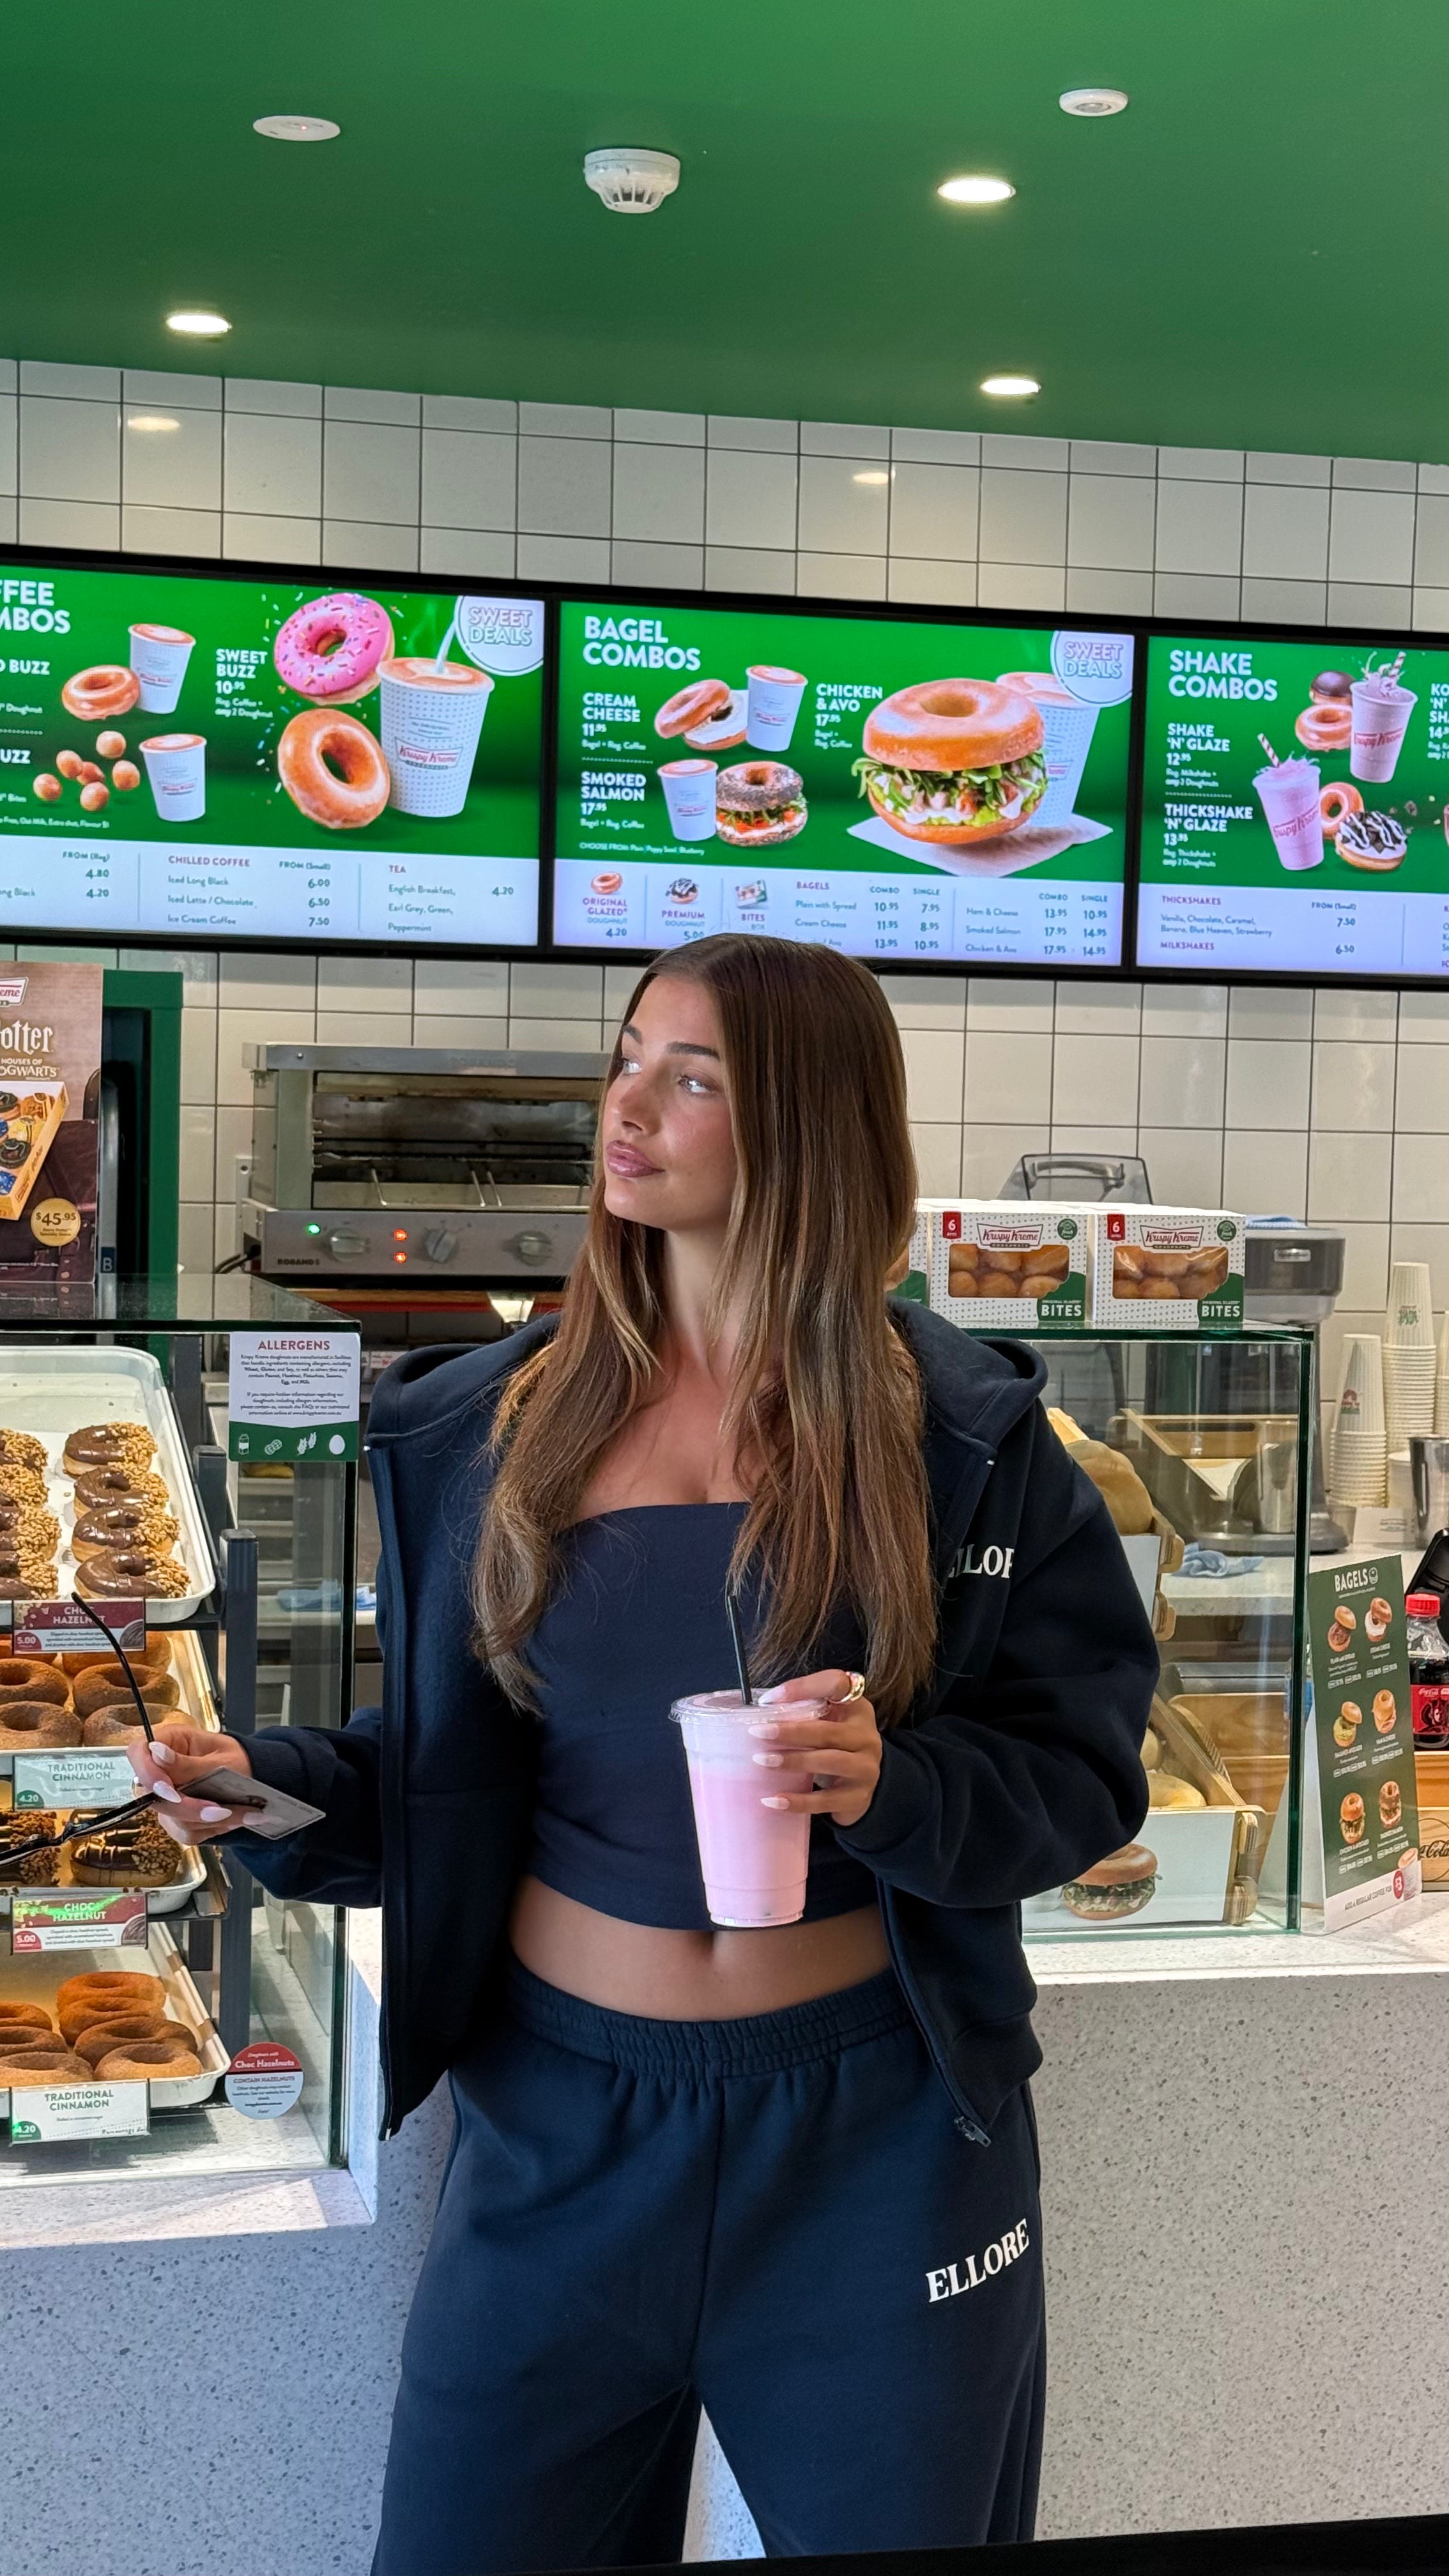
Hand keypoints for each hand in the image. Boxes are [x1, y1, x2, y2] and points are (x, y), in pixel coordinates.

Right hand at [127, 1720, 252, 1845]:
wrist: (251, 1778)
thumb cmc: (238, 1760)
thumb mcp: (220, 1758)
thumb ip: (187, 1763)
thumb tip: (155, 1751)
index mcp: (170, 1741)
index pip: (138, 1753)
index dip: (148, 1774)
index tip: (171, 1791)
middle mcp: (162, 1771)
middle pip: (154, 1796)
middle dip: (190, 1808)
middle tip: (224, 1811)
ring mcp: (165, 1798)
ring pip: (173, 1819)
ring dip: (209, 1821)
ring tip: (245, 1813)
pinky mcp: (175, 1819)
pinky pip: (186, 1832)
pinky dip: (212, 1828)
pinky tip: (234, 1818)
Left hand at [748, 1669, 881, 1830]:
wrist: (863, 1786)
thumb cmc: (835, 1747)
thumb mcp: (829, 1723)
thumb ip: (804, 1713)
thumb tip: (760, 1709)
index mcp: (857, 1708)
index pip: (837, 1684)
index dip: (804, 1687)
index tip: (770, 1698)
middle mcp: (866, 1736)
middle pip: (828, 1731)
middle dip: (790, 1732)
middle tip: (758, 1733)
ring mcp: (866, 1768)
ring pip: (829, 1762)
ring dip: (794, 1761)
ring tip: (762, 1761)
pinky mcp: (858, 1797)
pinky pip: (826, 1800)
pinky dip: (798, 1801)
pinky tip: (774, 1800)